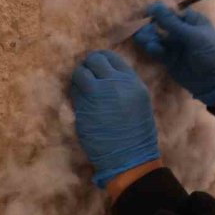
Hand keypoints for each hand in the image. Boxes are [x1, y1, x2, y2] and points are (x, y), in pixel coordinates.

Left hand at [70, 50, 160, 188]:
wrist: (130, 157)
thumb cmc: (137, 133)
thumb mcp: (139, 101)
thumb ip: (125, 84)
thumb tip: (107, 73)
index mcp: (131, 81)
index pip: (112, 57)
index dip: (102, 59)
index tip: (98, 65)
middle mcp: (114, 83)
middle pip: (94, 60)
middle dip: (89, 65)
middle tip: (87, 73)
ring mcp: (97, 95)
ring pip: (80, 73)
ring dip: (79, 77)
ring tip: (81, 86)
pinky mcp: (83, 108)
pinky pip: (74, 92)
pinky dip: (75, 91)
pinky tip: (80, 98)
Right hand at [133, 1, 214, 106]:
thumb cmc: (211, 54)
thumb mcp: (194, 37)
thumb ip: (173, 24)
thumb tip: (155, 6)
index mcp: (192, 21)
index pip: (172, 12)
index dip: (159, 12)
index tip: (147, 12)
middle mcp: (182, 31)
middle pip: (161, 25)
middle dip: (151, 25)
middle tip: (139, 27)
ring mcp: (175, 46)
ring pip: (157, 38)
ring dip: (149, 37)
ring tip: (141, 37)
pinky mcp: (169, 59)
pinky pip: (158, 51)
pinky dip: (153, 48)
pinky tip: (151, 48)